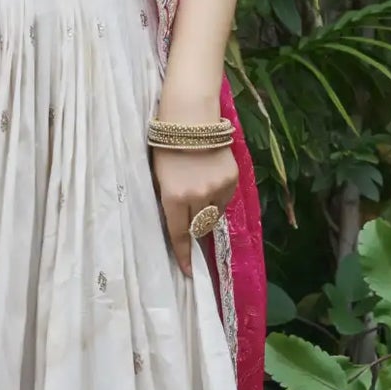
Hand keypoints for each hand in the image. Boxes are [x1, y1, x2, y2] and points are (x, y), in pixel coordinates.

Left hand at [153, 144, 239, 277]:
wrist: (190, 118)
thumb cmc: (166, 146)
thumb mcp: (159, 177)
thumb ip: (169, 201)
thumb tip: (180, 223)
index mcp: (174, 197)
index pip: (179, 235)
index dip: (184, 255)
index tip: (188, 271)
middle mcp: (197, 197)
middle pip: (199, 227)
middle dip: (195, 229)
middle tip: (191, 220)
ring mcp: (217, 188)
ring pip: (214, 214)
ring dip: (207, 211)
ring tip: (200, 190)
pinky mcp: (232, 178)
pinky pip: (225, 198)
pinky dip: (218, 197)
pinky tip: (210, 180)